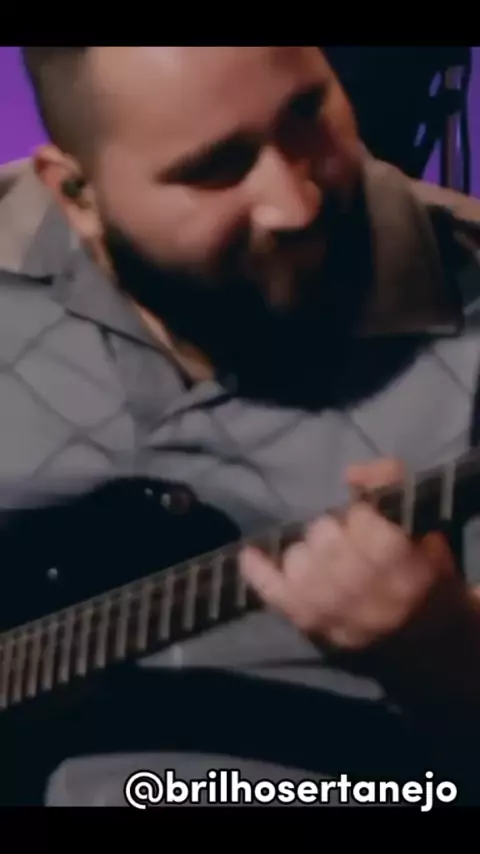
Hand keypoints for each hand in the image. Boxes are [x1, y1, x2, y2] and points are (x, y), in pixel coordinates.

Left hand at [239, 458, 461, 656]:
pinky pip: (273, 591)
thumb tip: (352, 473)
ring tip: (332, 564)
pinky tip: (249, 554)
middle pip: (323, 534)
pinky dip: (259, 571)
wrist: (428, 643)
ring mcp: (330, 607)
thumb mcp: (423, 525)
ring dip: (312, 553)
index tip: (371, 523)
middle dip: (336, 531)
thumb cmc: (424, 574)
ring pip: (299, 558)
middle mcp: (360, 585)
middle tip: (353, 547)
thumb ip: (392, 485)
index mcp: (398, 559)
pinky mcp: (308, 622)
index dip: (363, 515)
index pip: (359, 517)